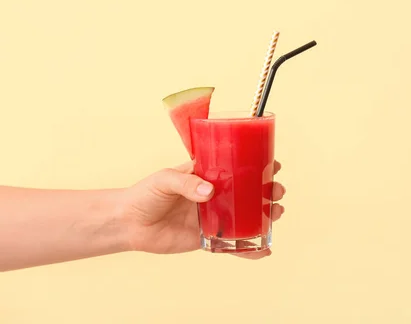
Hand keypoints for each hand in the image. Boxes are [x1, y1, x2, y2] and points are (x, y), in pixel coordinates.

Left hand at [120, 161, 284, 258]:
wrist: (128, 223)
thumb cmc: (144, 194)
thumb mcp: (164, 180)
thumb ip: (186, 183)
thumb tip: (209, 192)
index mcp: (207, 175)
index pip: (237, 167)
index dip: (257, 166)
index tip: (274, 164)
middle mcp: (214, 195)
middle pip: (248, 192)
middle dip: (267, 191)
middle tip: (277, 192)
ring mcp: (213, 217)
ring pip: (245, 217)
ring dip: (265, 216)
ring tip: (277, 214)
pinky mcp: (207, 238)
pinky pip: (232, 244)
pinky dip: (248, 249)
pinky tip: (264, 251)